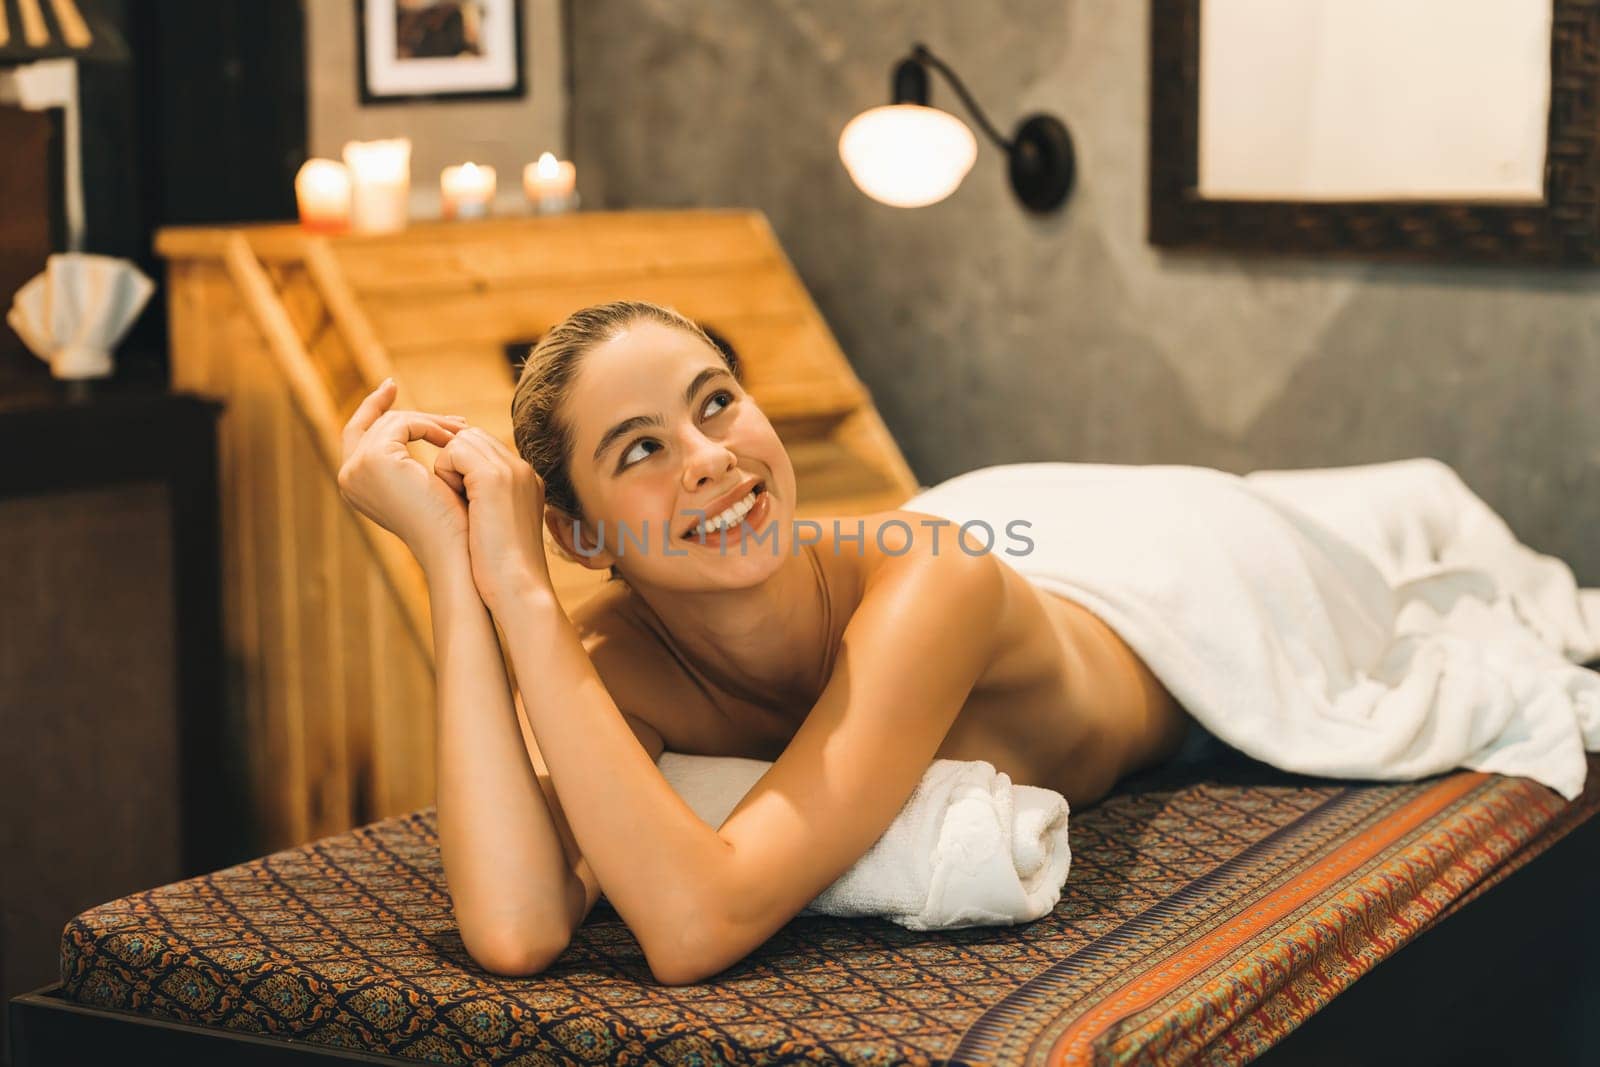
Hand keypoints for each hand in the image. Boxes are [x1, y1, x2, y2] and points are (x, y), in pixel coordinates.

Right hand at [337, 379, 470, 567]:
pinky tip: (454, 439)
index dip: (373, 408)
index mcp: (357, 487)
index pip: (358, 434)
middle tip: (450, 414)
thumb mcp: (429, 489)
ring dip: (433, 424)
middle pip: (376, 424)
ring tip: (465, 433)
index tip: (390, 386)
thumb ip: (415, 467)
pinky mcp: (375, 459)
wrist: (457, 549)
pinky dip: (431, 427)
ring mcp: (357, 467)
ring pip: (394, 422)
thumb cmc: (452, 526)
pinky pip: (404, 424)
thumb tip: (432, 436)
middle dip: (414, 416)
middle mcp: (348, 477)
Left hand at [432, 426, 553, 613]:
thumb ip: (487, 500)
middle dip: (453, 461)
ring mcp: (511, 469)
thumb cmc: (501, 569)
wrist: (517, 589)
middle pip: (472, 437)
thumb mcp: (499, 526)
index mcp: (527, 479)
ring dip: (448, 467)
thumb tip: (459, 487)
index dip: (461, 465)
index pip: (484, 447)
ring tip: (458, 503)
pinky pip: (452, 451)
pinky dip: (444, 473)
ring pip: (461, 440)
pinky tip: (455, 502)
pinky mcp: (494, 477)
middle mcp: (523, 468)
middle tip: (451, 498)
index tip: (453, 495)